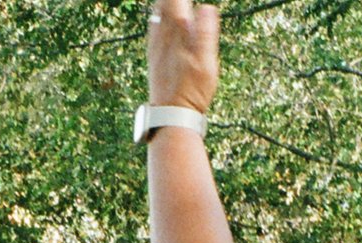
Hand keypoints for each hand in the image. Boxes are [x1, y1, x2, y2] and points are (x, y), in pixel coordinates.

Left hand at [148, 0, 220, 114]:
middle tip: (183, 1)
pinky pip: (154, 27)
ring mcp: (156, 44)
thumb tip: (207, 7)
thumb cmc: (191, 89)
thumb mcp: (206, 60)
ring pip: (157, 13)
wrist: (171, 113)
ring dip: (165, 4)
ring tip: (175, 3)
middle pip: (164, 3)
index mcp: (177, 30)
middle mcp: (162, 34)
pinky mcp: (153, 55)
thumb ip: (205, 32)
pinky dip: (159, 16)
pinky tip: (162, 18)